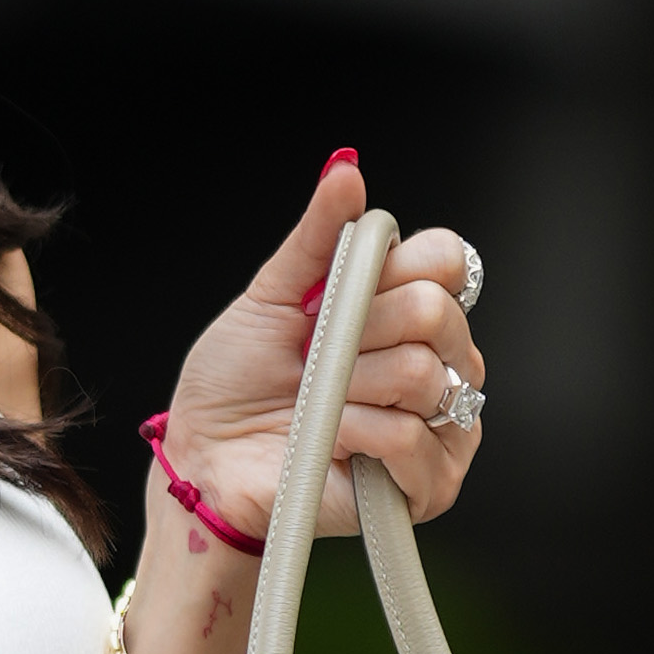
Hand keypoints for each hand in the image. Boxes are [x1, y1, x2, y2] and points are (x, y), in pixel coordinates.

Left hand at [148, 150, 490, 561]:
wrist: (206, 460)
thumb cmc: (236, 385)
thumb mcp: (271, 296)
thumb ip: (318, 237)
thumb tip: (345, 170)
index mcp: (408, 310)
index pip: (448, 261)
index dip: (391, 271)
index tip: (336, 296)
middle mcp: (438, 362)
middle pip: (436, 313)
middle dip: (357, 332)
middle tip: (316, 358)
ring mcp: (442, 424)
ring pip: (423, 375)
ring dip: (349, 388)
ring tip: (319, 406)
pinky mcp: (430, 483)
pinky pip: (412, 438)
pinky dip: (356, 435)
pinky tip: (330, 442)